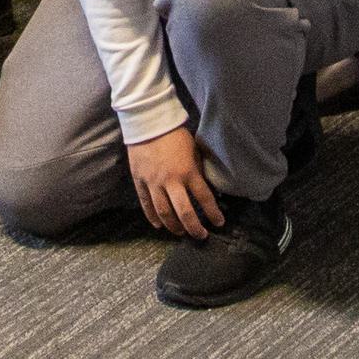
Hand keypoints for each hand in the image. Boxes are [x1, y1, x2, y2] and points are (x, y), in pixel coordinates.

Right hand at [126, 127, 220, 241]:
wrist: (148, 122)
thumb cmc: (174, 134)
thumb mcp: (193, 149)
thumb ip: (197, 169)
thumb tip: (206, 187)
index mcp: (188, 171)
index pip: (205, 198)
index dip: (213, 213)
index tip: (219, 222)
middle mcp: (172, 181)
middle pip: (185, 212)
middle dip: (195, 228)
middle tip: (201, 236)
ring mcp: (154, 182)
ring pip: (164, 213)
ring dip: (174, 226)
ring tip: (181, 232)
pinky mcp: (140, 181)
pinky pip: (146, 204)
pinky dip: (152, 217)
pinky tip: (159, 226)